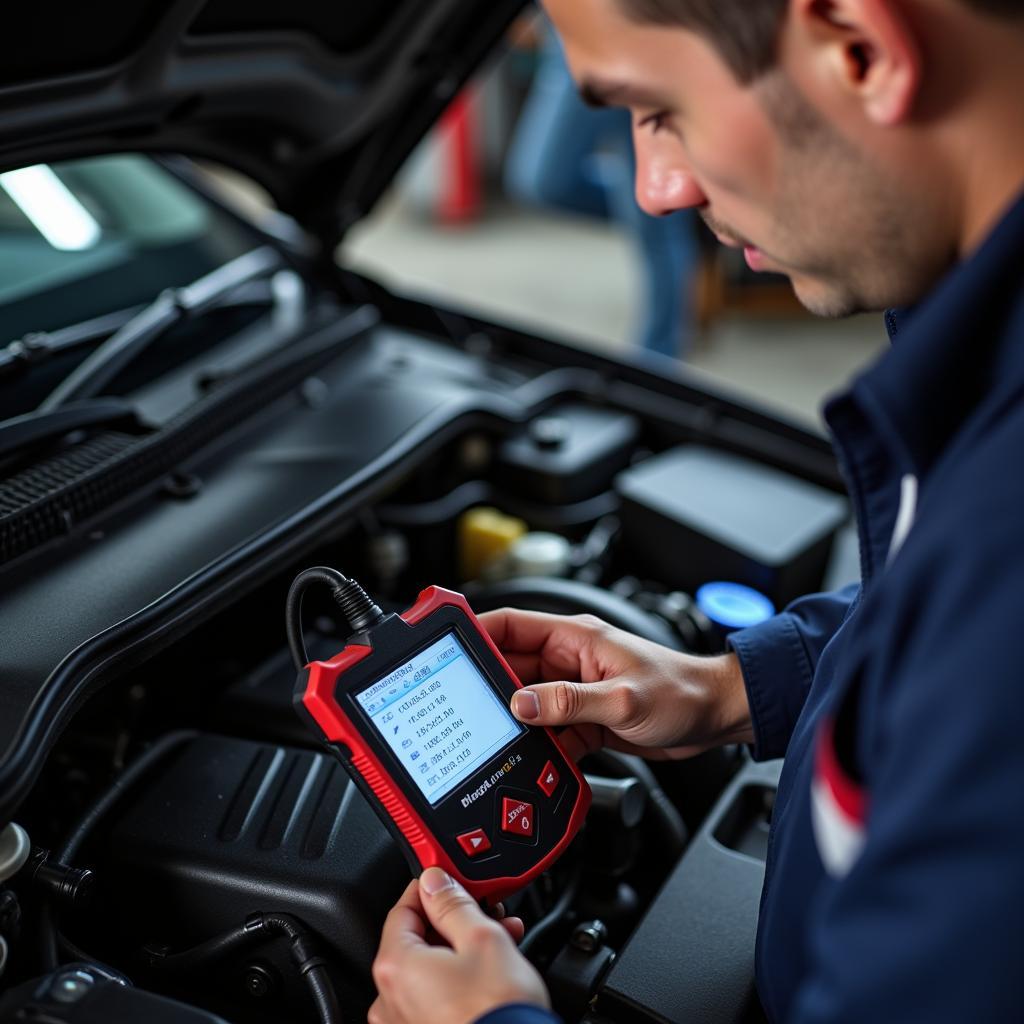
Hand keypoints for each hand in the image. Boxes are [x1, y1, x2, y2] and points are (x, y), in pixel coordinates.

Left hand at [369, 868, 548, 1023]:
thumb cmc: (497, 1013)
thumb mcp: (482, 939)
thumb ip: (454, 903)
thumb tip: (435, 882)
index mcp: (395, 967)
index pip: (402, 908)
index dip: (431, 888)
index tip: (451, 878)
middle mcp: (390, 1000)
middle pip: (418, 940)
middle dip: (456, 920)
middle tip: (486, 909)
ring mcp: (405, 1022)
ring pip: (431, 968)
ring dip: (464, 947)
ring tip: (502, 936)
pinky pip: (436, 995)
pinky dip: (460, 977)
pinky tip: (491, 968)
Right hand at [480, 609, 753, 760]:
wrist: (715, 718)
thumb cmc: (682, 692)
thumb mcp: (622, 698)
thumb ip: (569, 702)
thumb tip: (520, 704)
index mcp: (574, 638)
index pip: (511, 626)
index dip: (476, 633)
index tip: (448, 646)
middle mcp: (570, 661)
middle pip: (511, 670)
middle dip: (488, 690)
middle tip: (465, 710)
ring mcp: (575, 691)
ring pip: (527, 705)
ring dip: (515, 723)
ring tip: (499, 740)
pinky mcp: (585, 718)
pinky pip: (548, 730)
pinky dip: (539, 746)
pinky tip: (536, 760)